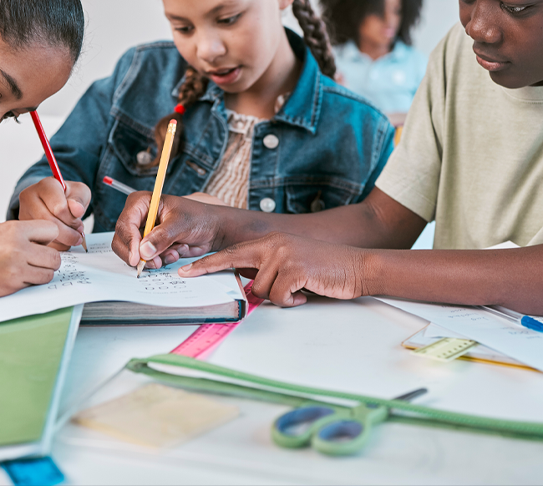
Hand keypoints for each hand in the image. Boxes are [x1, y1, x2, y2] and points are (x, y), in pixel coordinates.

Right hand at [0, 219, 62, 304]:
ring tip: (24, 270)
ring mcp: (15, 268)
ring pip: (48, 273)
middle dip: (47, 259)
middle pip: (55, 256)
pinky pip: (33, 285)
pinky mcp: (10, 287)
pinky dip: (28, 284)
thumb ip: (19, 235)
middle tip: (35, 261)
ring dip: (40, 273)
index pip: (52, 230)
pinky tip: (13, 279)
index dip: (46, 238)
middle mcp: (17, 247)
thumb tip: (43, 241)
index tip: (39, 243)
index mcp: (13, 229)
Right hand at [17, 177, 89, 249]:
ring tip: (71, 238)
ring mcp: (23, 214)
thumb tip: (77, 210)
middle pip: (49, 222)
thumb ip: (80, 200)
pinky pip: (37, 243)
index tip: (79, 221)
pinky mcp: (22, 229)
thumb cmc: (68, 196)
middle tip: (78, 236)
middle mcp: (29, 198)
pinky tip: (61, 242)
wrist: (56, 202)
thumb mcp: (80, 192)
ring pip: (42, 234)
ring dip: (61, 241)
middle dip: (67, 233)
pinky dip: (53, 246)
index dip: (72, 218)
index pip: (59, 207)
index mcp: (46, 186)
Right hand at [112, 192, 225, 268]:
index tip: (137, 258)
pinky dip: (160, 260)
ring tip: (174, 252)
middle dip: (140, 254)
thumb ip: (162, 236)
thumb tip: (144, 250)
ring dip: (154, 258)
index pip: (125, 223)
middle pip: (123, 240)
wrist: (212, 228)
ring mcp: (144, 232)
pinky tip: (174, 252)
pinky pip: (145, 259)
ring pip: (133, 253)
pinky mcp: (150, 245)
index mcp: (143, 203)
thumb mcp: (181, 224)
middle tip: (156, 262)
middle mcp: (139, 217)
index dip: (129, 241)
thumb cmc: (199, 217)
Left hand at [178, 232, 371, 306]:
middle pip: (241, 270)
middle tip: (206, 279)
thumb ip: (267, 269)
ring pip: (261, 291)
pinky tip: (306, 292)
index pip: (231, 253)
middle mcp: (272, 244)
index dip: (207, 264)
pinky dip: (292, 301)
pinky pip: (278, 297)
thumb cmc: (323, 269)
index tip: (186, 272)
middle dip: (232, 280)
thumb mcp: (290, 263)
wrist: (356, 266)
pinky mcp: (294, 269)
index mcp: (269, 241)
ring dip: (280, 297)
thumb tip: (247, 286)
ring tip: (299, 288)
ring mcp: (282, 255)